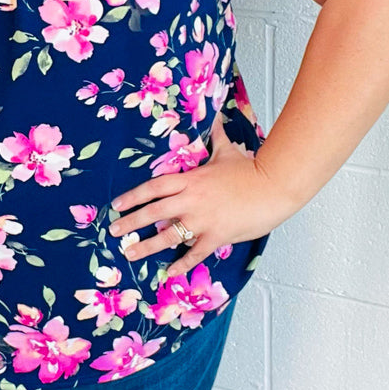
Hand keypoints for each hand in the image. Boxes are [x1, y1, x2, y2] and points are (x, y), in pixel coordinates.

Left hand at [108, 112, 290, 276]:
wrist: (274, 187)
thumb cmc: (251, 170)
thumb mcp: (227, 151)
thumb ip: (215, 136)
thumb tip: (214, 117)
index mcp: (191, 180)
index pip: (154, 187)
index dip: (133, 196)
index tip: (117, 205)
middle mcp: (192, 200)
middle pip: (153, 212)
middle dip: (131, 222)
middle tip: (114, 231)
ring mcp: (203, 220)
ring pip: (168, 235)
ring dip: (146, 246)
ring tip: (130, 254)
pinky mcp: (216, 236)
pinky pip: (194, 253)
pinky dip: (181, 264)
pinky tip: (168, 273)